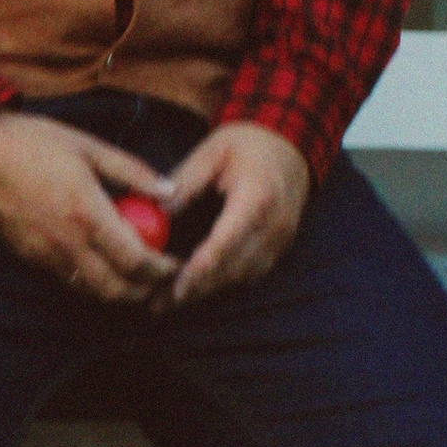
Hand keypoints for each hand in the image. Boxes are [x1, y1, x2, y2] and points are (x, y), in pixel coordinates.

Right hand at [0, 109, 179, 305]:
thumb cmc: (35, 143)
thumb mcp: (90, 147)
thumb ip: (132, 172)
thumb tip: (169, 190)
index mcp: (87, 211)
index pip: (135, 258)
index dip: (160, 269)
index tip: (173, 264)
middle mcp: (68, 240)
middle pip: (116, 288)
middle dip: (144, 292)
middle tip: (159, 282)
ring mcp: (46, 253)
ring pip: (90, 291)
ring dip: (118, 294)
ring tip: (136, 283)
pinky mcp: (29, 257)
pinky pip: (67, 281)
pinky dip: (90, 284)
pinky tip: (102, 270)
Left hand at [161, 121, 309, 301]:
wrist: (290, 144)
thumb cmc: (249, 143)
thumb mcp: (211, 152)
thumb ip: (184, 182)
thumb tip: (156, 212)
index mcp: (257, 198)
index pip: (226, 242)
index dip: (201, 268)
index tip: (175, 286)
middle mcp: (274, 225)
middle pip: (233, 268)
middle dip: (196, 289)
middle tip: (158, 304)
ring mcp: (281, 239)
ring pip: (242, 277)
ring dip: (208, 291)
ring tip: (169, 301)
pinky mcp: (279, 246)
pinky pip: (251, 273)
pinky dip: (224, 282)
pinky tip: (198, 287)